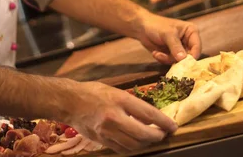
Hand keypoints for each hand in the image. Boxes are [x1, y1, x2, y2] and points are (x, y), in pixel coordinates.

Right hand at [63, 81, 177, 153]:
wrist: (69, 102)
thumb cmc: (93, 92)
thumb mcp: (115, 91)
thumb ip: (131, 104)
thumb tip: (149, 116)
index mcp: (120, 100)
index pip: (148, 114)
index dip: (164, 122)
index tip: (173, 126)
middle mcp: (114, 117)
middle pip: (143, 134)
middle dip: (157, 136)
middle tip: (163, 134)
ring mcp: (107, 131)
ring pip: (134, 145)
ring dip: (146, 144)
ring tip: (151, 138)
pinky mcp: (101, 140)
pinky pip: (122, 149)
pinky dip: (132, 148)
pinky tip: (136, 143)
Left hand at [135, 13, 201, 63]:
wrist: (142, 28)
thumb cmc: (156, 26)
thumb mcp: (167, 34)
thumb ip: (175, 46)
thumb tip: (183, 59)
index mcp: (191, 32)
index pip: (197, 47)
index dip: (192, 56)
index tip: (183, 63)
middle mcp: (188, 41)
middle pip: (189, 56)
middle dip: (176, 59)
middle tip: (166, 58)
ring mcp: (180, 48)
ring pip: (179, 61)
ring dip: (167, 59)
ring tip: (157, 53)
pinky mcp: (172, 54)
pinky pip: (171, 62)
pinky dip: (163, 59)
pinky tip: (155, 53)